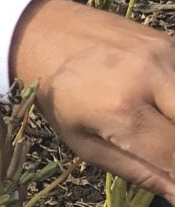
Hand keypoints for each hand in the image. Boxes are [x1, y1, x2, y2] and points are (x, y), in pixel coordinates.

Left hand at [10, 0, 174, 205]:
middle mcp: (150, 78)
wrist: (45, 36)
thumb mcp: (84, 142)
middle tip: (167, 158)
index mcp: (119, 110)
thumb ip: (136, 169)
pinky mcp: (171, 43)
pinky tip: (161, 110)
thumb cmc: (60, 98)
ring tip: (158, 132)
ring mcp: (165, 55)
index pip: (173, 154)